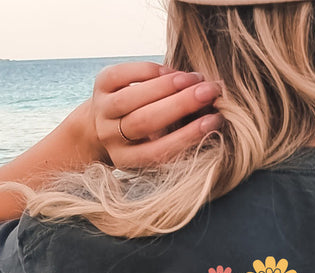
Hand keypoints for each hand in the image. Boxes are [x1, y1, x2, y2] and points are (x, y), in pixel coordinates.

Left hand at [87, 60, 222, 168]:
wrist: (103, 122)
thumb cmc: (143, 137)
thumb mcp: (157, 145)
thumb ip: (178, 135)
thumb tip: (213, 114)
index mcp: (128, 160)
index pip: (159, 151)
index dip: (187, 136)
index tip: (214, 121)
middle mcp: (111, 137)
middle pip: (145, 121)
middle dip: (180, 104)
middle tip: (209, 92)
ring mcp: (102, 110)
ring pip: (133, 97)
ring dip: (167, 85)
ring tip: (194, 79)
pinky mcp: (99, 85)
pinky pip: (123, 74)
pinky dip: (150, 70)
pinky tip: (171, 71)